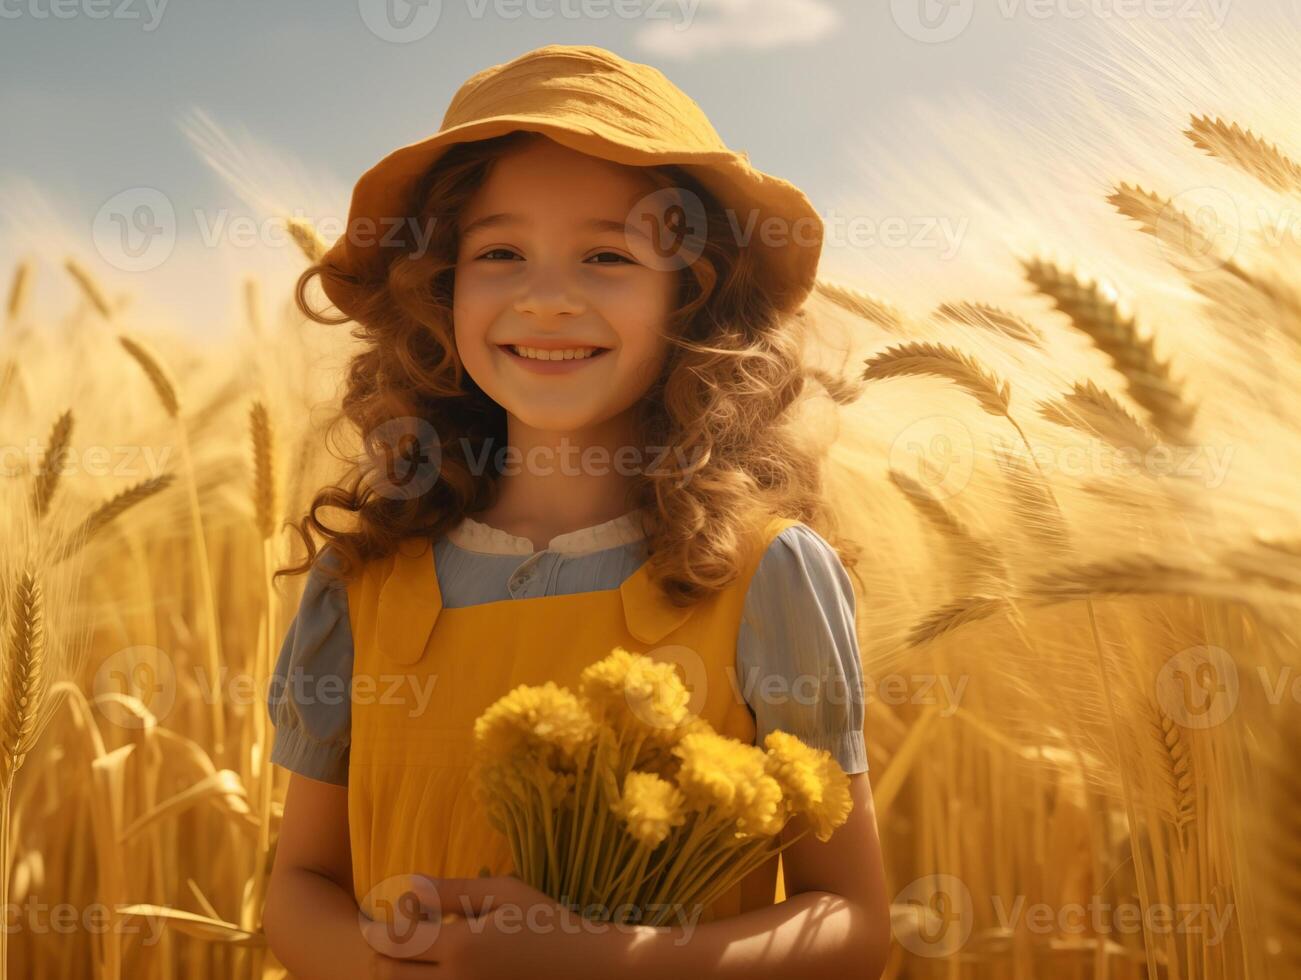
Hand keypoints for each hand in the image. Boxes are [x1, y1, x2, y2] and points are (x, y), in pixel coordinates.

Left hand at [360, 874, 572, 979]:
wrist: (582, 966)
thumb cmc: (545, 921)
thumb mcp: (503, 892)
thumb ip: (454, 890)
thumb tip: (411, 884)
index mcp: (459, 947)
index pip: (393, 943)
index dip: (376, 929)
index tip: (378, 916)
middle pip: (389, 974)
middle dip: (380, 953)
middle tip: (390, 935)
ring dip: (399, 971)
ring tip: (412, 951)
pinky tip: (435, 966)